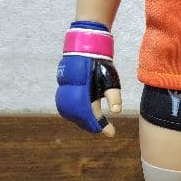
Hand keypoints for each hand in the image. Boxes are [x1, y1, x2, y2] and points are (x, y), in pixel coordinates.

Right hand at [56, 22, 121, 136]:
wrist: (85, 48)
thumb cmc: (100, 64)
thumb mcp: (110, 79)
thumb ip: (113, 96)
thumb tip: (116, 112)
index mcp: (85, 92)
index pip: (91, 116)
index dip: (100, 126)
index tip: (110, 133)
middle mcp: (73, 93)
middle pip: (80, 117)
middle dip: (90, 125)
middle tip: (103, 129)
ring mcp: (66, 91)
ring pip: (71, 113)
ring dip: (82, 120)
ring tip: (93, 124)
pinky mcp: (64, 88)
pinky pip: (67, 106)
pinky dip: (75, 113)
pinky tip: (83, 115)